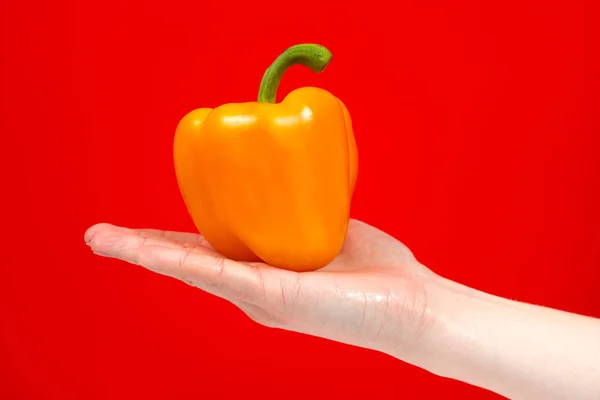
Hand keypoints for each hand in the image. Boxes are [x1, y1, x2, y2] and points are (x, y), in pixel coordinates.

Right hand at [84, 219, 436, 359]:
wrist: (408, 305)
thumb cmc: (372, 272)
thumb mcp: (327, 230)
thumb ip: (303, 212)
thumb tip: (294, 179)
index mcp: (264, 273)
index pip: (208, 251)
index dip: (170, 237)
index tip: (144, 225)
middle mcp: (253, 289)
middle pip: (188, 261)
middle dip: (143, 248)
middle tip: (100, 235)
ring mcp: (259, 296)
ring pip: (190, 270)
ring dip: (144, 253)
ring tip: (102, 241)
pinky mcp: (271, 299)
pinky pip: (216, 276)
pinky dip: (177, 262)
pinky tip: (145, 252)